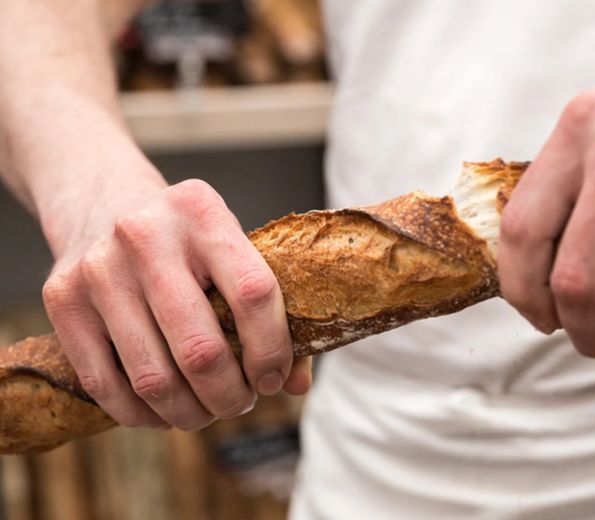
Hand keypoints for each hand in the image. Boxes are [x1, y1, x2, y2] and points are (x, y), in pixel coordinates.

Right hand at [42, 173, 310, 429]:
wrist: (102, 200)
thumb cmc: (185, 238)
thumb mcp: (230, 248)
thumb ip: (271, 310)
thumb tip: (295, 382)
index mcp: (202, 213)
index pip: (253, 293)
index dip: (271, 350)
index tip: (273, 378)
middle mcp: (145, 235)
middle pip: (200, 349)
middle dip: (229, 395)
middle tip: (239, 402)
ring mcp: (98, 268)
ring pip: (153, 377)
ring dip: (190, 412)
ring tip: (206, 411)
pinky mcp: (61, 298)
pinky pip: (104, 383)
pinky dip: (141, 414)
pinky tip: (164, 412)